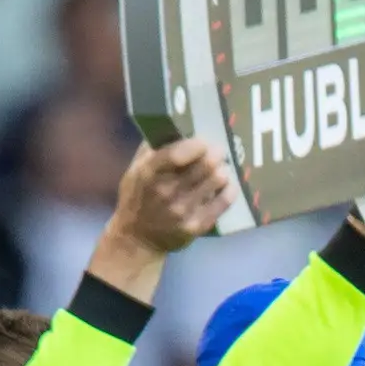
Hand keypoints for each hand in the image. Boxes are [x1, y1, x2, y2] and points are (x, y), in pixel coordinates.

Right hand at [109, 137, 234, 255]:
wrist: (137, 238)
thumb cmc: (137, 197)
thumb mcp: (135, 170)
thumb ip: (152, 149)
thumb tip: (175, 126)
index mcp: (149, 173)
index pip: (177, 153)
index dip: (197, 144)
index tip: (203, 141)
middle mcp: (166, 192)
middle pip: (205, 165)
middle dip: (216, 153)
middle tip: (218, 151)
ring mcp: (183, 211)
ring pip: (217, 180)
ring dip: (223, 169)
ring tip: (220, 168)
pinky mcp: (197, 226)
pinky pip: (224, 202)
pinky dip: (229, 189)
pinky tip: (226, 184)